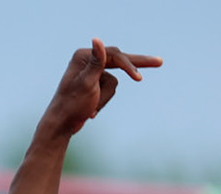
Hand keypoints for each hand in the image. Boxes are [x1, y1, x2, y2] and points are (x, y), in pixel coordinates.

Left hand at [41, 39, 160, 138]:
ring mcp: (92, 73)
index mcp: (84, 56)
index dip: (128, 66)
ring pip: (114, 83)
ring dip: (105, 99)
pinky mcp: (95, 84)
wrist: (61, 126)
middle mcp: (88, 61)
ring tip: (90, 110)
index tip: (139, 78)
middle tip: (160, 62)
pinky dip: (102, 103)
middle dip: (137, 64)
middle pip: (119, 61)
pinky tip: (90, 112)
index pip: (114, 56)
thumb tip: (97, 40)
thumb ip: (95, 62)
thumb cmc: (71, 105)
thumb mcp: (86, 84)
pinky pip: (110, 91)